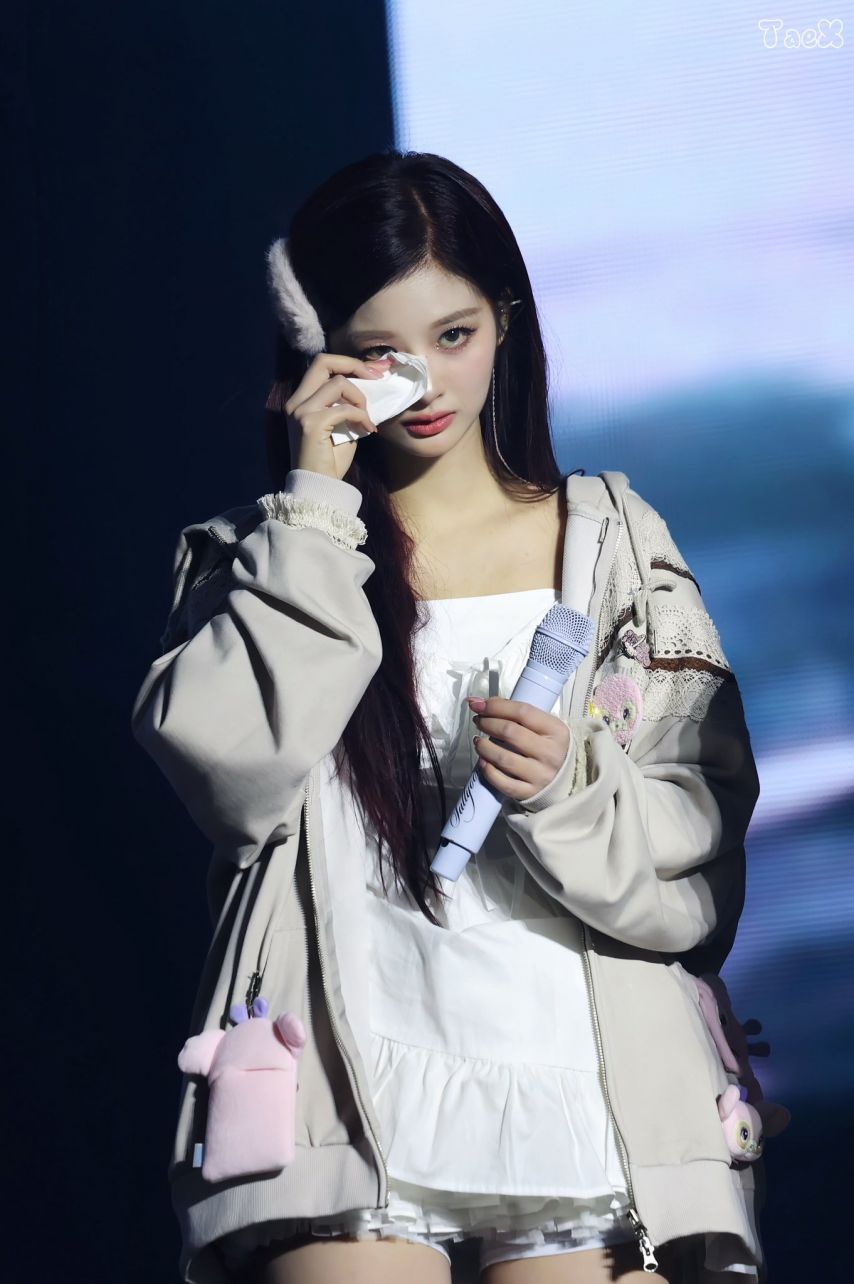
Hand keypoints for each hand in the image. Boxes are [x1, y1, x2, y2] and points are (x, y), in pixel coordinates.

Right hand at [283, 353, 391, 481]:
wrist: (318, 487)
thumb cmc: (330, 461)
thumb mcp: (342, 426)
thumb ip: (347, 404)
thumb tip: (370, 383)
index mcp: (300, 400)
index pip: (321, 365)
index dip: (348, 363)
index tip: (373, 372)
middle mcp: (296, 402)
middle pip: (323, 361)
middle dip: (353, 365)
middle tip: (375, 378)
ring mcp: (300, 412)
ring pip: (338, 382)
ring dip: (359, 397)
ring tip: (366, 417)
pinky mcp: (310, 424)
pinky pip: (344, 409)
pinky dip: (361, 416)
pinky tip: (368, 429)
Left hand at [468, 696, 571, 801]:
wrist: (565, 779)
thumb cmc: (548, 747)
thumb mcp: (545, 727)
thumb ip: (520, 715)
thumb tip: (482, 703)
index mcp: (557, 731)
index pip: (522, 712)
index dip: (496, 706)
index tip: (478, 704)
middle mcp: (550, 753)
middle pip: (510, 732)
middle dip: (487, 723)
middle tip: (479, 721)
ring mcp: (540, 774)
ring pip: (503, 758)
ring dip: (484, 746)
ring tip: (478, 741)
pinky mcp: (529, 792)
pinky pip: (503, 782)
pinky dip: (488, 771)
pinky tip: (483, 762)